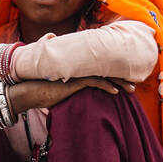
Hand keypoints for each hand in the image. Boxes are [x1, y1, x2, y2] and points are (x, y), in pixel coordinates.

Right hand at [7, 76, 135, 114]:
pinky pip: (95, 82)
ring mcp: (77, 74)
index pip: (100, 69)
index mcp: (77, 70)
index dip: (114, 73)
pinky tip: (116, 92)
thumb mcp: (58, 89)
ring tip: (131, 89)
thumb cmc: (41, 92)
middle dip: (122, 77)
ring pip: (104, 75)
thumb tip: (72, 89)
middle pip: (106, 70)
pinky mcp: (74, 82)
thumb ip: (68, 87)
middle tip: (134, 84)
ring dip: (119, 82)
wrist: (28, 92)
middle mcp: (79, 69)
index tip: (126, 80)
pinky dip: (107, 87)